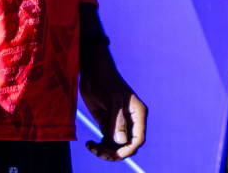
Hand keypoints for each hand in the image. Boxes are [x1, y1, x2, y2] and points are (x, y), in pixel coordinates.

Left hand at [78, 44, 146, 160]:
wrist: (93, 73)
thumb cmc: (105, 82)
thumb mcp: (112, 100)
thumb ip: (117, 121)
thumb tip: (120, 142)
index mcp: (138, 115)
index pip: (137, 140)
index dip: (127, 150)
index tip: (112, 154)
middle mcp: (131, 121)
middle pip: (127, 146)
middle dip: (113, 152)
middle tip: (96, 149)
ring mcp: (119, 123)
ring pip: (117, 146)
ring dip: (104, 151)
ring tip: (91, 146)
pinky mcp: (108, 123)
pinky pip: (108, 142)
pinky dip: (100, 146)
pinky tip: (90, 143)